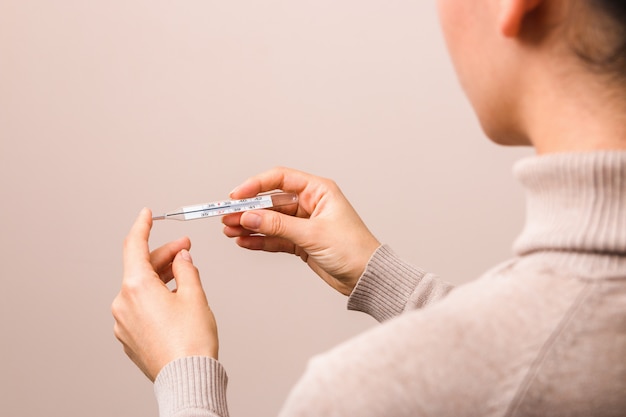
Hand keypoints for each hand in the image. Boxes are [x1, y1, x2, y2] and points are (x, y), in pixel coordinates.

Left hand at [112, 208, 217, 381]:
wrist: (187, 378)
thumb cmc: (191, 342)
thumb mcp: (195, 295)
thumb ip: (186, 268)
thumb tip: (182, 257)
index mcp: (136, 287)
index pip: (134, 245)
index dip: (142, 225)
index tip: (147, 214)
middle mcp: (123, 303)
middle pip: (140, 267)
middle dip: (164, 255)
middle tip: (186, 248)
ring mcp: (123, 322)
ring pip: (140, 288)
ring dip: (161, 276)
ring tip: (185, 273)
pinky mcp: (129, 337)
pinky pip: (139, 307)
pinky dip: (155, 296)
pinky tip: (174, 297)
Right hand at [223, 167, 380, 295]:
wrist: (367, 278)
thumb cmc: (353, 250)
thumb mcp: (312, 234)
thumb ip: (278, 224)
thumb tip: (249, 216)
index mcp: (318, 191)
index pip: (280, 179)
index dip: (255, 185)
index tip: (236, 196)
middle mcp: (310, 204)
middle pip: (271, 202)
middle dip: (248, 210)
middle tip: (227, 218)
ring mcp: (305, 224)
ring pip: (270, 221)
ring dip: (250, 225)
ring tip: (230, 231)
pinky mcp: (301, 242)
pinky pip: (275, 237)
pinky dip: (260, 240)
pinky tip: (244, 241)